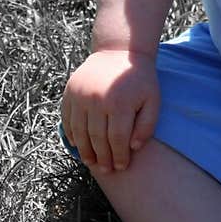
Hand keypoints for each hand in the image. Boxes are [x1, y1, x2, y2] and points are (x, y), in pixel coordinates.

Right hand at [61, 49, 159, 174]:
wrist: (119, 51)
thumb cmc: (139, 79)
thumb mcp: (153, 99)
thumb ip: (147, 125)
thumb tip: (133, 147)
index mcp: (119, 103)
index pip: (117, 139)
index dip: (119, 156)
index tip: (122, 167)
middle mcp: (97, 100)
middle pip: (97, 138)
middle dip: (102, 158)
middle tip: (106, 170)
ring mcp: (80, 96)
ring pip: (79, 132)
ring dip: (85, 151)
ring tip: (91, 162)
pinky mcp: (70, 92)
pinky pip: (67, 119)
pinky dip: (71, 134)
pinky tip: (78, 145)